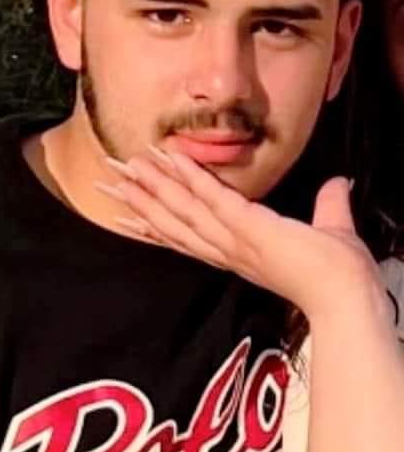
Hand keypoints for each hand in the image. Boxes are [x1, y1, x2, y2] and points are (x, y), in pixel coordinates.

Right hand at [97, 147, 380, 318]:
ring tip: (124, 166)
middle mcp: (224, 249)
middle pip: (169, 221)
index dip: (150, 223)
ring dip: (150, 186)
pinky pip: (211, 197)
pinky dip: (189, 176)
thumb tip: (338, 183)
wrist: (346, 294)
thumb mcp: (331, 231)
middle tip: (105, 179)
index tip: (121, 213)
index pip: (183, 236)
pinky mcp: (247, 225)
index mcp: (235, 253)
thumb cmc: (339, 274)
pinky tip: (169, 156)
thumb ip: (328, 206)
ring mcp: (232, 238)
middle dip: (136, 199)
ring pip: (181, 209)